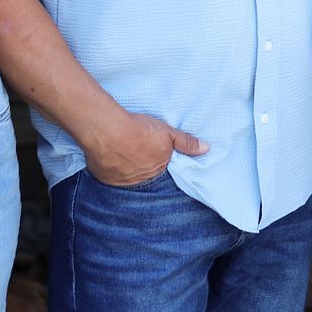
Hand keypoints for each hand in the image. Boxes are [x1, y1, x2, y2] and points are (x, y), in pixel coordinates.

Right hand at [84, 111, 207, 186]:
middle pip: (145, 174)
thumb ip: (186, 142)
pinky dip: (111, 169)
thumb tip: (206, 149)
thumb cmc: (138, 130)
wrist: (108, 131)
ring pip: (127, 177)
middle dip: (143, 165)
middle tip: (136, 150)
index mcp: (158, 169)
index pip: (161, 170)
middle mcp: (142, 179)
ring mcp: (123, 181)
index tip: (151, 152)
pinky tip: (110, 157)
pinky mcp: (105, 179)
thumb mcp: (167, 132)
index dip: (157, 160)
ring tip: (123, 152)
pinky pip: (110, 176)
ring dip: (127, 168)